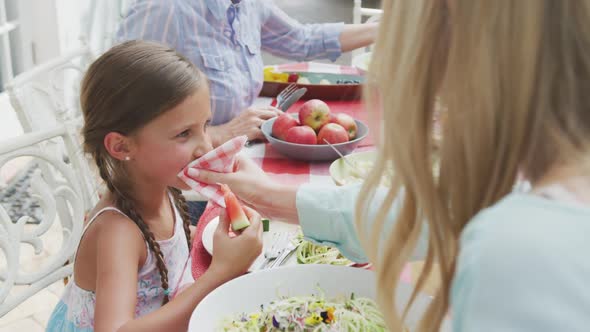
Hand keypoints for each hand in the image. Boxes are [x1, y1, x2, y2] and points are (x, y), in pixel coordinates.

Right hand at [185, 155, 299, 221]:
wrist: (273, 203)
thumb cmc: (256, 187)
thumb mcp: (231, 180)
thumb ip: (212, 176)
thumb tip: (193, 171)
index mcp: (238, 159)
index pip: (217, 156)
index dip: (204, 161)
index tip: (190, 165)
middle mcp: (238, 167)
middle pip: (217, 168)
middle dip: (204, 173)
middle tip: (188, 175)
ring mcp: (238, 179)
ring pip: (219, 180)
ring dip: (209, 183)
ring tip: (193, 184)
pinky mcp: (239, 191)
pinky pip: (223, 189)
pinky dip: (215, 191)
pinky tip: (205, 193)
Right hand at [208, 106, 281, 146]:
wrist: (222, 135)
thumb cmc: (234, 129)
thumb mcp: (244, 118)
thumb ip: (255, 117)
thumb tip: (268, 121)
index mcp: (252, 109)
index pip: (271, 108)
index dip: (279, 113)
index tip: (284, 118)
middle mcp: (253, 113)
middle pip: (274, 115)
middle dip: (281, 121)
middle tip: (285, 128)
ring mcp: (254, 122)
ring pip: (271, 124)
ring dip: (275, 130)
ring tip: (279, 135)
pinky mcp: (253, 131)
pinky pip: (266, 134)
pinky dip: (269, 138)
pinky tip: (270, 141)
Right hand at [208, 207, 262, 279]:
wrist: (223, 276)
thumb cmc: (221, 257)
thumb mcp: (220, 235)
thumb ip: (223, 219)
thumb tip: (224, 209)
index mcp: (251, 237)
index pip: (255, 216)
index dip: (247, 210)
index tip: (238, 208)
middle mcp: (258, 242)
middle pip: (258, 222)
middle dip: (247, 216)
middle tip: (236, 215)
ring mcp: (259, 249)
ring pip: (257, 230)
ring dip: (248, 225)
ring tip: (234, 225)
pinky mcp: (256, 253)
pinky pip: (255, 238)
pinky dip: (248, 233)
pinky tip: (237, 235)